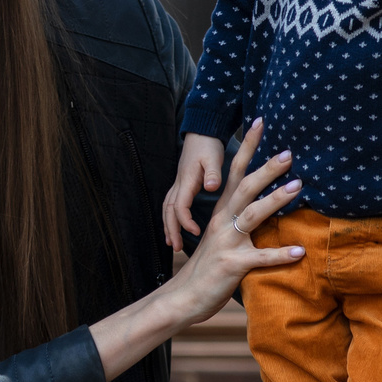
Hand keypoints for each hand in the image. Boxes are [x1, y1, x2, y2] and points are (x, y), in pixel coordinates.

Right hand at [163, 130, 226, 255]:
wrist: (201, 132)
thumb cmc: (208, 145)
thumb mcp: (213, 158)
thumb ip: (212, 173)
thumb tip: (210, 187)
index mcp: (186, 181)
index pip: (179, 206)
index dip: (185, 221)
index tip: (195, 232)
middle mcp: (178, 185)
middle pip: (168, 212)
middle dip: (171, 230)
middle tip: (176, 248)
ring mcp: (178, 185)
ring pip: (167, 209)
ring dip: (168, 227)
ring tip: (172, 244)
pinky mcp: (181, 185)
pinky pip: (171, 205)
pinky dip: (171, 219)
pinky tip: (176, 229)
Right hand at [166, 119, 305, 319]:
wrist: (184, 297)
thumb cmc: (209, 268)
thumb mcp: (224, 240)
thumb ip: (242, 223)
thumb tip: (267, 208)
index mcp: (221, 213)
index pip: (235, 172)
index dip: (247, 147)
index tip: (260, 122)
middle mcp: (222, 222)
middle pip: (245, 187)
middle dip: (266, 168)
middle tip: (288, 153)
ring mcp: (227, 243)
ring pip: (252, 215)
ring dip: (276, 200)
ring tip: (298, 187)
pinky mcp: (233, 264)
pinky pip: (261, 258)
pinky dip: (281, 255)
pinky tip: (300, 251)